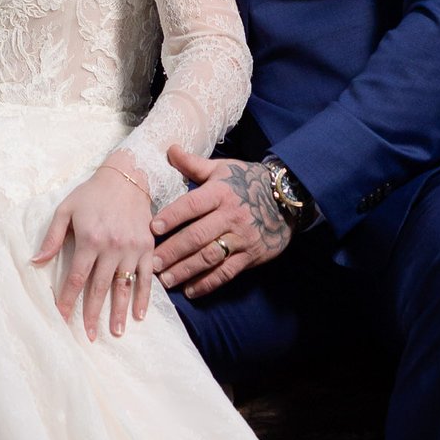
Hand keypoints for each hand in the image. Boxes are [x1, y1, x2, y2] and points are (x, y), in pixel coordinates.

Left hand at [32, 152, 159, 341]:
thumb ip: (52, 237)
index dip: (68, 299)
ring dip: (119, 312)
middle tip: (90, 337)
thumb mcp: (65, 209)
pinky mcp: (147, 247)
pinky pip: (145, 277)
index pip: (76, 277)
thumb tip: (35, 262)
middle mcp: (112, 247)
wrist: (126, 178)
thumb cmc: (91, 194)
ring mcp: (131, 248)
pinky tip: (139, 315)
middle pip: (100, 287)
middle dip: (93, 314)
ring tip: (115, 333)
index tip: (62, 317)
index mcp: (90, 239)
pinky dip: (143, 297)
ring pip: (124, 286)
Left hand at [148, 148, 293, 294]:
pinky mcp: (251, 256)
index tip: (152, 228)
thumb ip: (193, 164)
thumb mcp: (222, 169)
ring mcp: (242, 238)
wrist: (286, 198)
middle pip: (198, 236)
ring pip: (210, 257)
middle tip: (152, 263)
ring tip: (166, 280)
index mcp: (220, 193)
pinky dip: (208, 283)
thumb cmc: (247, 181)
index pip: (192, 205)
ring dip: (186, 270)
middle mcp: (230, 216)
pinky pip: (227, 272)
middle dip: (173, 250)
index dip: (172, 216)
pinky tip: (190, 290)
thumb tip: (169, 149)